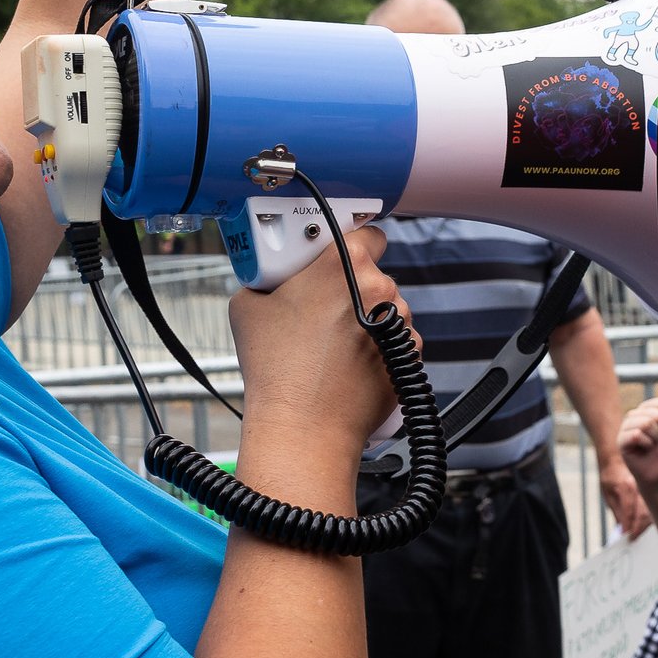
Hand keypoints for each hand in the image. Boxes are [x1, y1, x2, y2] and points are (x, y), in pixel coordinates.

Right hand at [231, 227, 409, 453]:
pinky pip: (395, 340)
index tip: (339, 253)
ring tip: (332, 345)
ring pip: (386, 308)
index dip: (354, 240)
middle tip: (320, 308)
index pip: (368, 231)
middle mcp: (379, 288)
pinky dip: (379, 347)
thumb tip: (272, 281)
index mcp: (342, 264)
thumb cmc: (278, 370)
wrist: (305, 426)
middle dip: (350, 287)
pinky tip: (349, 364)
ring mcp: (399, 323)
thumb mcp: (248, 307)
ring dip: (367, 318)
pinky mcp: (409, 354)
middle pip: (373, 274)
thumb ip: (267, 280)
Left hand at [599, 459, 651, 539]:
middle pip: (643, 512)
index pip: (628, 510)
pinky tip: (645, 525)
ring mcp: (645, 488)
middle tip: (633, 539)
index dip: (628, 525)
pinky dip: (649, 518)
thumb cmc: (610, 476)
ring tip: (639, 534)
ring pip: (650, 511)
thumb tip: (621, 528)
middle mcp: (638, 488)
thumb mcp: (607, 494)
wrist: (616, 459)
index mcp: (625, 488)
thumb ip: (616, 511)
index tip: (625, 536)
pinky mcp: (649, 490)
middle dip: (638, 528)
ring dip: (645, 525)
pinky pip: (652, 506)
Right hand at [617, 384, 657, 485]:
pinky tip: (644, 450)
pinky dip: (647, 444)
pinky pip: (637, 434)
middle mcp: (633, 416)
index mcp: (645, 410)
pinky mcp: (621, 441)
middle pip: (655, 413)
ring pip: (646, 423)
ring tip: (652, 445)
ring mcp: (625, 428)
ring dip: (655, 438)